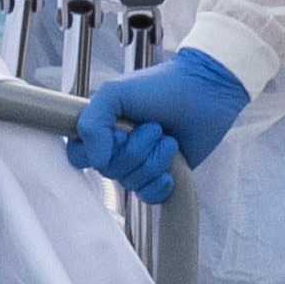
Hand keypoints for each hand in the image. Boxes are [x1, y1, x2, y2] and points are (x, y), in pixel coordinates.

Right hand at [64, 49, 252, 202]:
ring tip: (168, 138)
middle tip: (153, 127)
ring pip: (131, 183)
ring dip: (154, 161)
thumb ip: (92, 122)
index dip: (96, 151)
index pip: (78, 155)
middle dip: (135, 150)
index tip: (116, 133)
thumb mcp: (116, 92)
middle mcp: (117, 147)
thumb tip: (95, 160)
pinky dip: (160, 184)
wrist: (206, 92)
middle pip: (108, 171)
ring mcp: (139, 163)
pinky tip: (171, 167)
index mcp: (101, 128)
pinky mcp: (161, 176)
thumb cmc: (162, 86)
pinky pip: (148, 196)